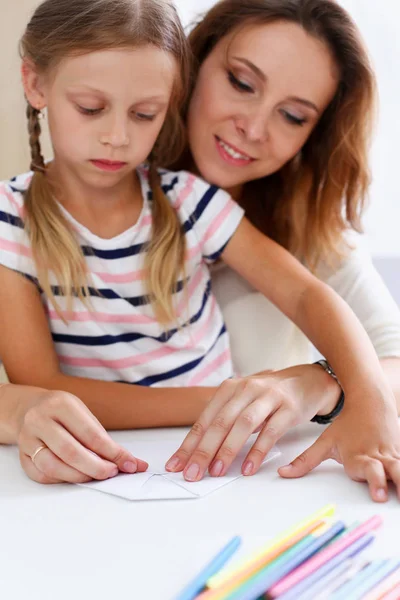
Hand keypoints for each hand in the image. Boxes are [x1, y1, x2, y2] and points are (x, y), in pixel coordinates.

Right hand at [17, 388, 147, 483]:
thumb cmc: (62, 412)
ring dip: (79, 476)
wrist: (28, 408)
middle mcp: (40, 420)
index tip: (129, 464)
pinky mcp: (21, 456)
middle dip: (96, 467)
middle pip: (70, 451)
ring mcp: (27, 438)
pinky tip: (75, 476)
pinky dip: (62, 480)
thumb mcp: (83, 414)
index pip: (90, 433)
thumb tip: (130, 462)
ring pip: (53, 466)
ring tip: (95, 476)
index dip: (112, 452)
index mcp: (60, 404)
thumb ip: (103, 438)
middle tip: (112, 473)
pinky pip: (42, 475)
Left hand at [165, 364, 339, 480]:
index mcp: (230, 388)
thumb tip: (198, 451)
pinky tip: (248, 468)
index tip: (176, 465)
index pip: (205, 419)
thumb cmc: (270, 396)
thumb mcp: (244, 401)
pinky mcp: (289, 408)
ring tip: (216, 472)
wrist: (308, 381)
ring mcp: (269, 397)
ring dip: (227, 450)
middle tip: (191, 473)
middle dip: (203, 450)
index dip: (189, 443)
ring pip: (243, 424)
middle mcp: (247, 389)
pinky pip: (271, 432)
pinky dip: (258, 451)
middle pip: (220, 422)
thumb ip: (225, 419)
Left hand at [279, 392, 399, 502]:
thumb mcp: (325, 442)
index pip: (369, 471)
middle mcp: (378, 459)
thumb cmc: (347, 425)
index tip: (377, 495)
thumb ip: (305, 461)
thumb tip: (283, 474)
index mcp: (359, 458)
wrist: (369, 401)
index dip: (374, 482)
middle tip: (388, 495)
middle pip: (391, 472)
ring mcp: (393, 457)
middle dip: (391, 483)